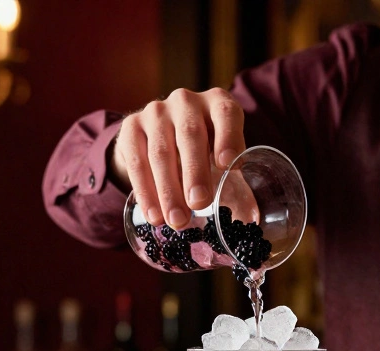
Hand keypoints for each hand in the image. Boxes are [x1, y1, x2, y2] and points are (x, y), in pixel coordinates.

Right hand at [109, 88, 244, 229]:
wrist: (156, 137)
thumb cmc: (202, 151)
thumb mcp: (221, 154)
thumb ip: (234, 178)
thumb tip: (248, 217)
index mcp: (217, 102)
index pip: (226, 113)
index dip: (228, 137)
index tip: (227, 165)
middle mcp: (185, 101)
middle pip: (190, 134)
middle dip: (195, 172)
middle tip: (200, 203)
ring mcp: (155, 112)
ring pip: (160, 152)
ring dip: (168, 190)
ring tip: (177, 220)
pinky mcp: (131, 127)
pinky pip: (136, 162)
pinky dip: (145, 192)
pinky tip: (153, 215)